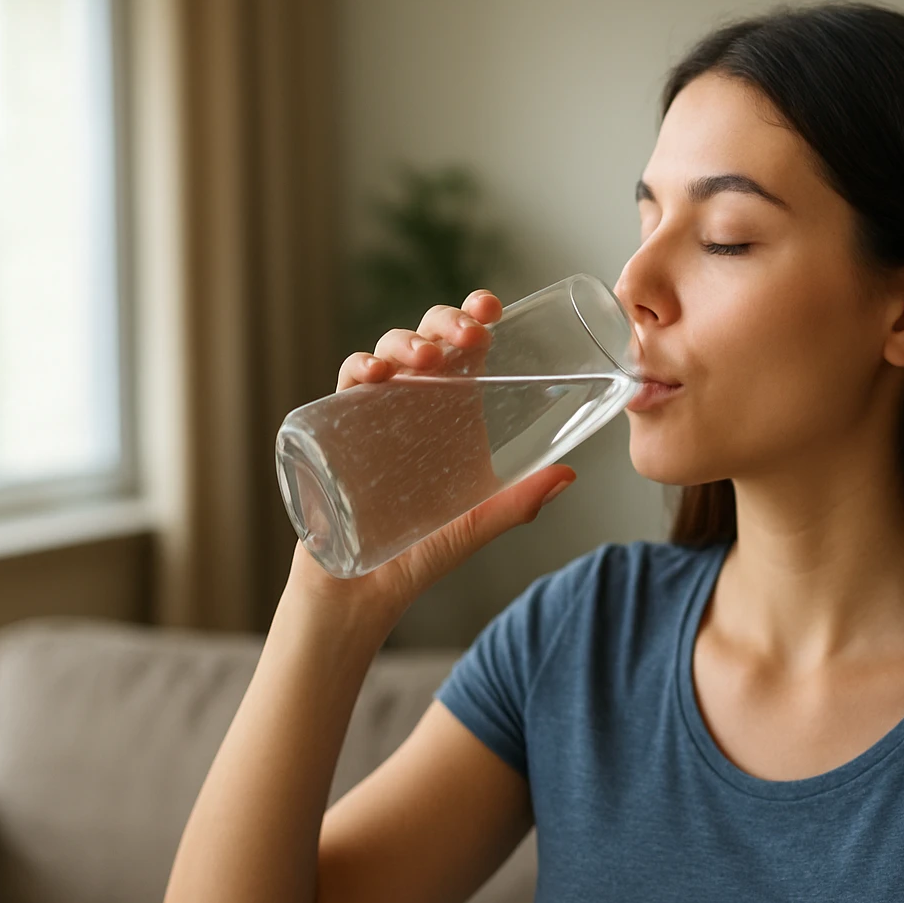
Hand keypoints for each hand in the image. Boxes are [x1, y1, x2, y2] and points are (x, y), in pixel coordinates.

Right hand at [288, 290, 576, 623]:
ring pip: (385, 354)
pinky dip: (357, 371)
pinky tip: (375, 375)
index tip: (491, 307)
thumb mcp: (474, 525)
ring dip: (405, 343)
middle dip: (444, 322)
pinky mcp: (334, 434)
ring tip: (428, 358)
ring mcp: (372, 416)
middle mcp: (412, 407)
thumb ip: (517, 502)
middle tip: (469, 333)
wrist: (358, 595)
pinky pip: (342, 388)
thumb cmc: (418, 556)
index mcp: (451, 416)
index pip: (463, 350)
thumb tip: (570, 474)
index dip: (473, 318)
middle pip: (425, 340)